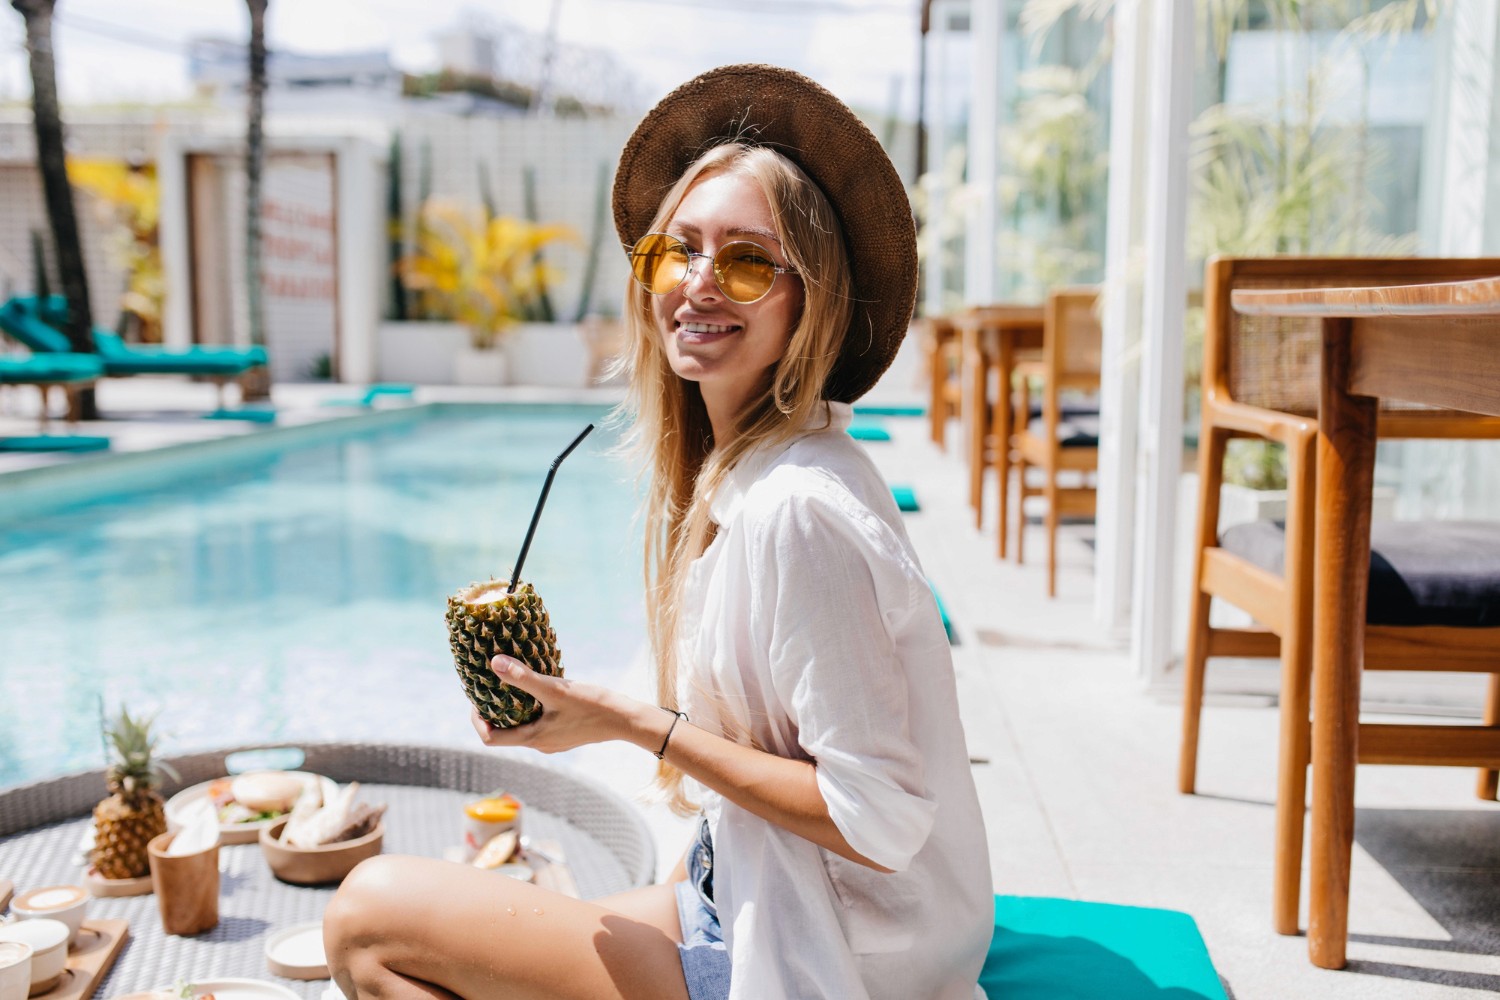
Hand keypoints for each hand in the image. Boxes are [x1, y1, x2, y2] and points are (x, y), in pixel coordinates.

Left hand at [469, 655, 645, 753]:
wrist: (626, 720)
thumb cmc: (592, 706)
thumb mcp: (555, 689)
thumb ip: (523, 677)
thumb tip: (494, 663)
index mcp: (533, 738)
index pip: (490, 738)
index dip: (477, 720)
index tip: (477, 698)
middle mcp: (540, 744)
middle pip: (505, 732)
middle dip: (494, 710)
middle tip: (492, 685)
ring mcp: (553, 741)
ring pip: (522, 726)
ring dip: (513, 708)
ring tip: (514, 683)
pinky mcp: (565, 733)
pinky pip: (539, 723)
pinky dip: (531, 708)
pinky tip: (541, 688)